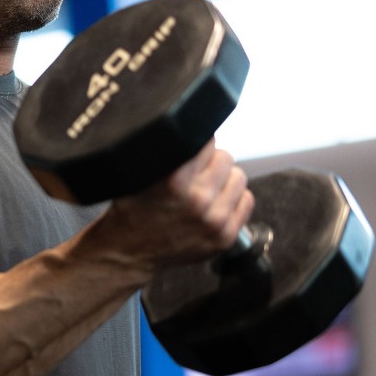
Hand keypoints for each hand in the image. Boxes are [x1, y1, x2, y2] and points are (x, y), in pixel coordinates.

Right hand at [95, 139, 253, 275]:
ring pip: (239, 176)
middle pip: (225, 156)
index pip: (206, 141)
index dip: (197, 141)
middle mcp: (197, 200)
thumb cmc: (132, 210)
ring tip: (205, 186)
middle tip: (196, 169)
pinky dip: (233, 198)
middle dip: (210, 160)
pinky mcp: (225, 237)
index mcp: (174, 181)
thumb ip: (164, 152)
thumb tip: (188, 123)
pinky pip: (247, 200)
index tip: (190, 147)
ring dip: (224, 178)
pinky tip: (215, 201)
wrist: (128, 252)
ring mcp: (214, 221)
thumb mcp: (138, 173)